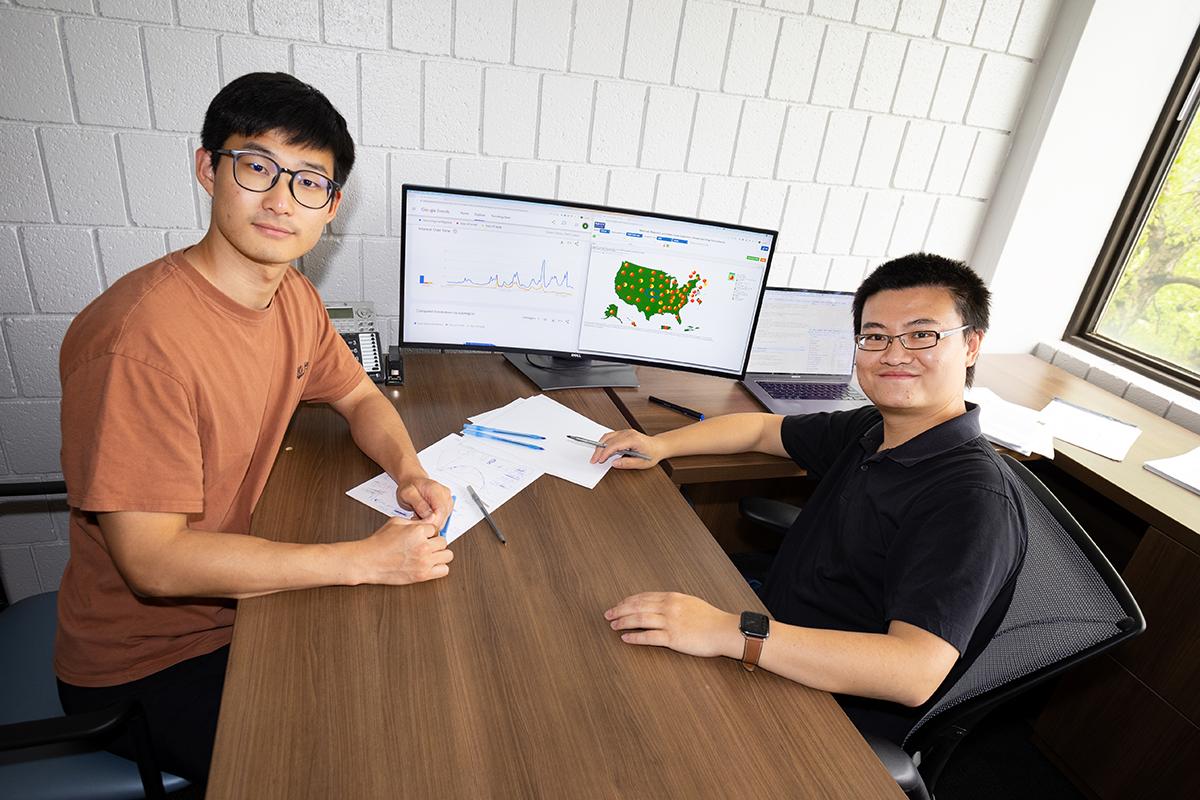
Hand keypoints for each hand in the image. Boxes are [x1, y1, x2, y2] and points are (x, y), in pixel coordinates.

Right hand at [356, 516, 453, 584]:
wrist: (368, 561)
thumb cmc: (379, 543)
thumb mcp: (396, 522)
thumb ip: (415, 522)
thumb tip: (430, 521)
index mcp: (417, 531)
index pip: (436, 529)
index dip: (429, 532)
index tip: (423, 536)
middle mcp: (423, 546)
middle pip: (444, 542)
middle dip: (435, 542)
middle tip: (427, 545)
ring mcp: (424, 562)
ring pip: (448, 555)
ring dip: (440, 554)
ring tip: (430, 555)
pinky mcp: (422, 575)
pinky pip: (444, 570)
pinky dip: (440, 568)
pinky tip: (430, 565)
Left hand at [395, 475, 452, 528]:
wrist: (413, 481)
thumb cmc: (410, 486)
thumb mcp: (407, 494)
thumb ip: (418, 504)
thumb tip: (429, 516)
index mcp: (436, 490)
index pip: (440, 512)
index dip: (431, 523)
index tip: (419, 525)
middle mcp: (445, 495)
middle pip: (443, 518)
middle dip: (429, 523)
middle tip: (416, 520)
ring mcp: (448, 501)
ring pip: (443, 521)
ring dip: (430, 523)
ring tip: (418, 516)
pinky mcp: (447, 506)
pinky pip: (441, 519)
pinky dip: (432, 521)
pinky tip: (424, 516)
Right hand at [590, 429, 662, 468]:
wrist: (658, 446)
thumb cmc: (652, 454)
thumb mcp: (642, 463)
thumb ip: (627, 464)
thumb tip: (614, 463)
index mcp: (633, 440)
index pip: (614, 445)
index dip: (605, 453)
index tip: (599, 460)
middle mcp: (628, 433)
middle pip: (608, 440)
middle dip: (599, 450)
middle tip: (593, 460)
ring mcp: (625, 432)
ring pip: (608, 436)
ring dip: (600, 445)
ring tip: (596, 456)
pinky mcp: (624, 433)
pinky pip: (611, 436)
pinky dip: (604, 443)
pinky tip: (602, 450)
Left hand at [604, 592, 740, 658]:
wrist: (723, 630)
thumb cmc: (710, 619)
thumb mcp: (690, 603)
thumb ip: (674, 603)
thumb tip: (660, 604)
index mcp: (672, 598)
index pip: (644, 597)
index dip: (628, 601)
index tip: (619, 604)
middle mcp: (668, 607)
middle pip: (637, 606)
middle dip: (620, 609)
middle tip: (608, 614)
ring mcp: (670, 622)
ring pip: (639, 619)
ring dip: (623, 621)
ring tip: (613, 625)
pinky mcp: (672, 638)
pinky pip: (648, 637)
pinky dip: (635, 637)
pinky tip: (625, 638)